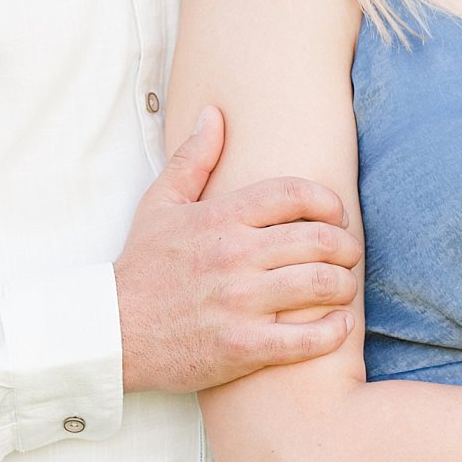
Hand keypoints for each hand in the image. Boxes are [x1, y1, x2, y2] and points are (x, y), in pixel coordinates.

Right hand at [114, 106, 363, 392]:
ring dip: (345, 285)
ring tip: (344, 287)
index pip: (294, 194)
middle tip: (349, 253)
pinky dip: (333, 331)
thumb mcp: (160, 204)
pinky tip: (339, 326)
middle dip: (346, 245)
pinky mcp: (242, 347)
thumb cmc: (142, 267)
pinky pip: (306, 340)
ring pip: (320, 285)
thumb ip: (192, 158)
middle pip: (318, 239)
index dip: (328, 201)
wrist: (112, 332)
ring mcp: (239, 303)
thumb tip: (214, 114)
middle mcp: (234, 255)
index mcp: (220, 217)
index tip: (337, 213)